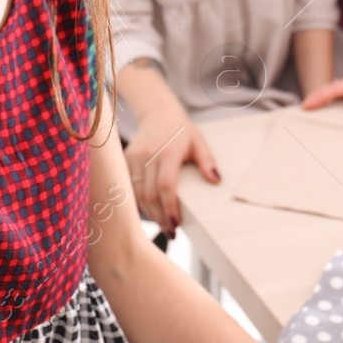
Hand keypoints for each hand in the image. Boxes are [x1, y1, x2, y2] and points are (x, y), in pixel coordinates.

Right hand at [124, 107, 218, 235]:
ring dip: (150, 213)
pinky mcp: (126, 158)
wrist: (157, 110)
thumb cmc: (180, 129)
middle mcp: (149, 155)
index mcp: (168, 152)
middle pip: (150, 195)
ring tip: (163, 224)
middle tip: (171, 232)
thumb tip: (216, 180)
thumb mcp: (198, 142)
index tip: (176, 225)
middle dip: (160, 217)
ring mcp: (135, 157)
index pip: (166, 187)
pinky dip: (139, 201)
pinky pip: (130, 186)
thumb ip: (206, 161)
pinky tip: (150, 211)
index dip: (170, 209)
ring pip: (137, 193)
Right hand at [301, 59, 342, 109]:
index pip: (335, 90)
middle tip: (301, 109)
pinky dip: (327, 97)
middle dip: (314, 97)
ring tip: (307, 107)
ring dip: (318, 97)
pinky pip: (337, 92)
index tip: (307, 105)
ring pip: (331, 90)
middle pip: (329, 88)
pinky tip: (322, 104)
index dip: (320, 97)